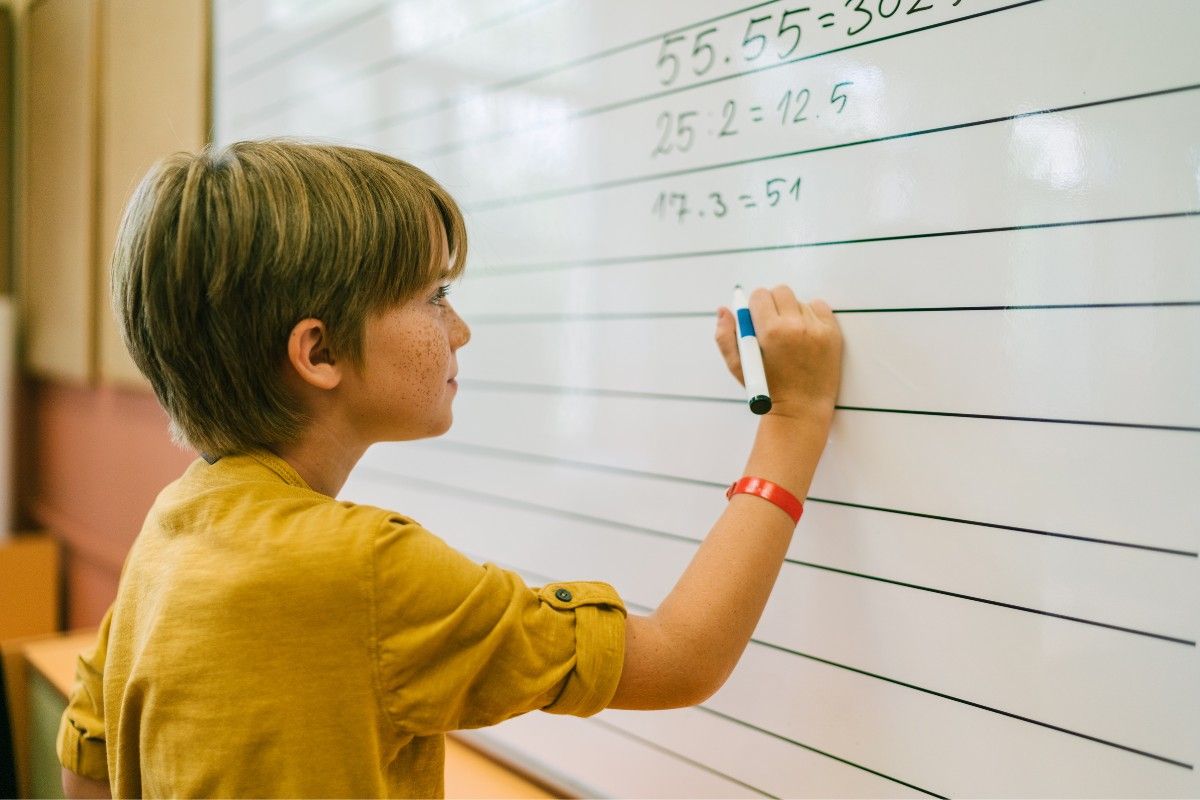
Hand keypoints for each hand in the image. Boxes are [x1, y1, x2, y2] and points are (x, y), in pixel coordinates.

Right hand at [715, 285, 841, 418]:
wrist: (802, 408)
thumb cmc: (768, 389)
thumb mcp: (739, 367)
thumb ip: (725, 337)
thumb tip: (724, 309)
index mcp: (770, 332)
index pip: (760, 295)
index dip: (755, 306)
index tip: (757, 319)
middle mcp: (795, 326)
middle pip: (781, 291)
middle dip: (774, 304)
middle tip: (773, 324)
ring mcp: (816, 328)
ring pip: (799, 301)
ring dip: (792, 312)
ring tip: (790, 336)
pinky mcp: (832, 332)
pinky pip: (819, 307)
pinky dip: (811, 315)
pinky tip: (806, 334)